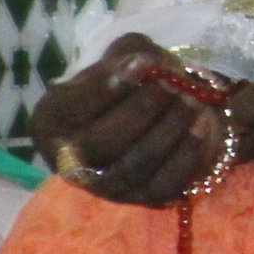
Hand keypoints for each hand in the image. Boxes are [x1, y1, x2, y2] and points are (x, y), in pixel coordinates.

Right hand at [29, 33, 230, 207]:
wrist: (158, 114)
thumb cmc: (131, 83)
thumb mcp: (121, 57)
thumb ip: (127, 55)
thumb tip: (144, 64)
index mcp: (51, 121)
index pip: (71, 108)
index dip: (108, 87)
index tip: (145, 63)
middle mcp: (69, 161)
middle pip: (101, 143)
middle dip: (143, 110)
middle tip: (174, 84)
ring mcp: (106, 186)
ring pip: (134, 165)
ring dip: (169, 128)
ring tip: (193, 99)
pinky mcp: (142, 199)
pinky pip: (165, 184)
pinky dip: (187, 152)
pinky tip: (202, 124)